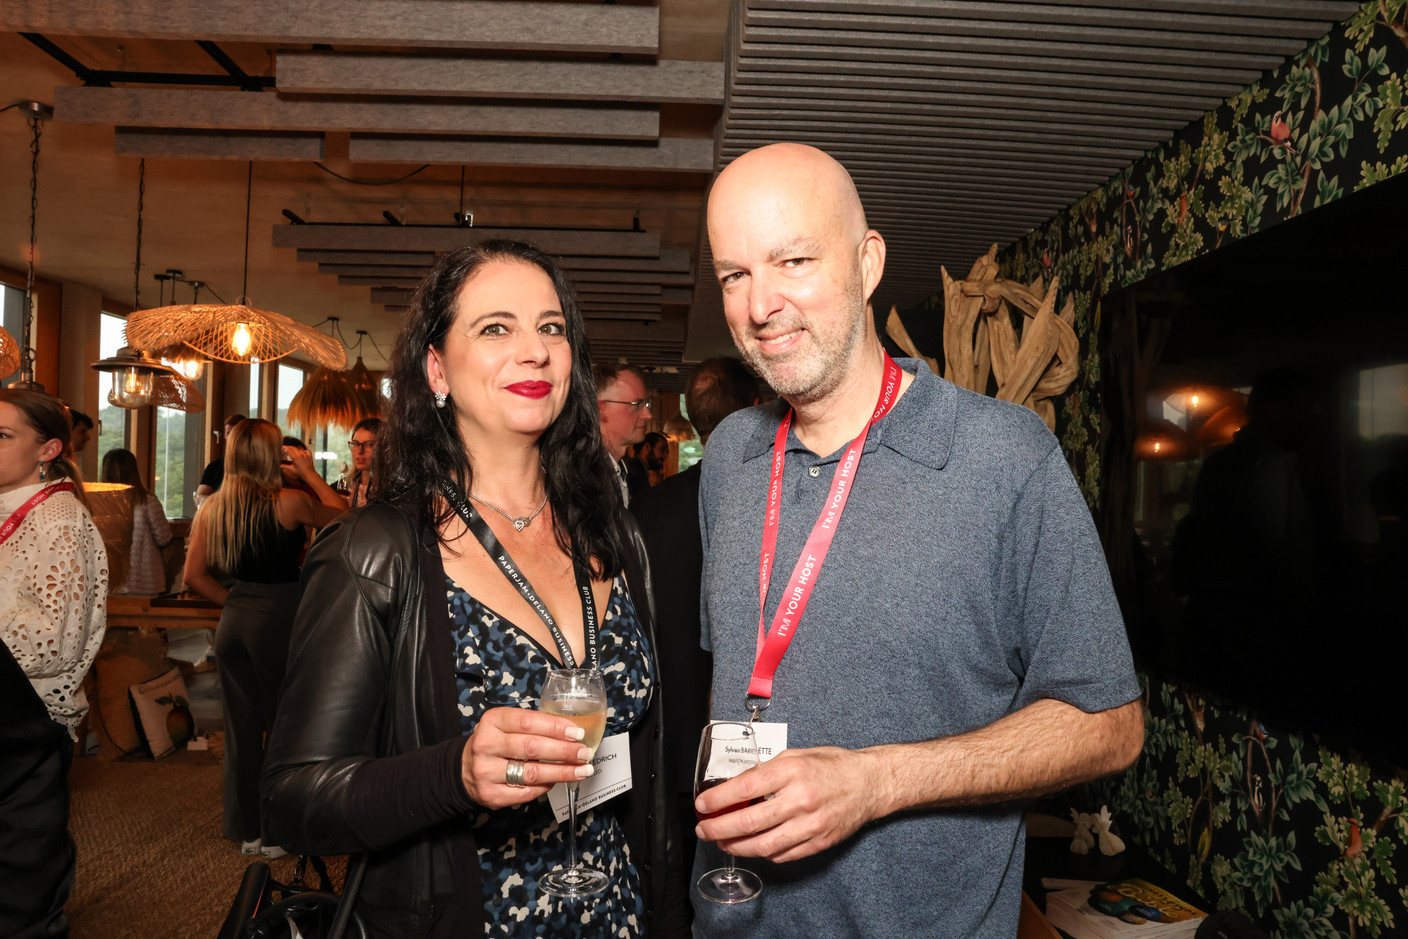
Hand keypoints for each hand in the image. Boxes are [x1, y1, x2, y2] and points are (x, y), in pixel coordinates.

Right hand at [284, 445, 315, 479]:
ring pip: (299, 448)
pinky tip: (302, 453)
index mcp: (295, 458)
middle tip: (287, 448)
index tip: (283, 447)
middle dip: (290, 447)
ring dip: (296, 449)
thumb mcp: (292, 469)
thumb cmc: (300, 472)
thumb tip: (280, 465)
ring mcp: (305, 454)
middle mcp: (300, 455)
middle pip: (293, 447)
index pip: (289, 449)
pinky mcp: (309, 455)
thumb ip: (285, 466)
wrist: (309, 474)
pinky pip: (306, 450)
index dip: (286, 447)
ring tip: (294, 451)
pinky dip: (303, 450)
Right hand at [460, 706, 596, 809]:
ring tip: (582, 770)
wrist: (463, 770)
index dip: (555, 727)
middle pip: (532, 748)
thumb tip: (571, 732)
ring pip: (532, 773)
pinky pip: (526, 792)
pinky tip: (557, 781)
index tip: (578, 732)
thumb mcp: (505, 725)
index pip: (528, 722)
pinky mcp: (491, 794)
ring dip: (562, 772)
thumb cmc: (495, 743)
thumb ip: (533, 725)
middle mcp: (486, 745)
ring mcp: (486, 772)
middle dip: (564, 751)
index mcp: (492, 721)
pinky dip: (546, 786)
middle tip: (584, 753)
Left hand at [694, 746, 888, 863]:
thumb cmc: (832, 766)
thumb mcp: (796, 756)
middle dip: (719, 828)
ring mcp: (810, 824)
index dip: (718, 800)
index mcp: (791, 771)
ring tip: (723, 843)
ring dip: (736, 847)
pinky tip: (752, 847)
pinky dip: (763, 854)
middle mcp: (800, 799)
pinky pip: (783, 855)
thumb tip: (737, 788)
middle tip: (704, 830)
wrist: (869, 783)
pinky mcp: (819, 842)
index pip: (744, 789)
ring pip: (763, 845)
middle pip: (749, 821)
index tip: (703, 805)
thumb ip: (767, 771)